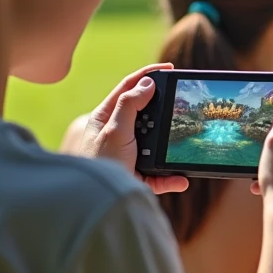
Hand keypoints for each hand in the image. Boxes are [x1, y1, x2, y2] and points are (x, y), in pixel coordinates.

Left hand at [82, 64, 188, 194]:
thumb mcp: (113, 130)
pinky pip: (159, 175)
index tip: (169, 68)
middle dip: (163, 110)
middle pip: (146, 114)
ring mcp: (128, 153)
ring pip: (155, 144)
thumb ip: (130, 105)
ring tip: (179, 144)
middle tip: (180, 104)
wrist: (91, 203)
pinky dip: (171, 178)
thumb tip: (148, 84)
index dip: (148, 75)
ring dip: (169, 147)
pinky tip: (180, 180)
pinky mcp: (136, 175)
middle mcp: (117, 132)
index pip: (129, 87)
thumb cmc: (97, 164)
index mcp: (106, 117)